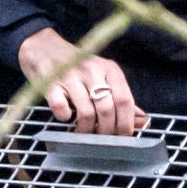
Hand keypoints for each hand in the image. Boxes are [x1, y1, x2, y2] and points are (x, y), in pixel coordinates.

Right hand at [16, 26, 145, 135]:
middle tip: (102, 140)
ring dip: (86, 130)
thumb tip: (143, 122)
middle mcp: (92, 70)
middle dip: (106, 131)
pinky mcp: (50, 83)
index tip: (123, 136)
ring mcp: (70, 76)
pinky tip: (65, 116)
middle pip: (107, 109)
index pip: (124, 100)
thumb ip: (121, 98)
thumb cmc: (77, 67)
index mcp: (109, 69)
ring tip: (83, 132)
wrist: (43, 48)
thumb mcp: (103, 76)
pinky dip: (64, 118)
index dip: (126, 122)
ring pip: (86, 113)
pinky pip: (61, 108)